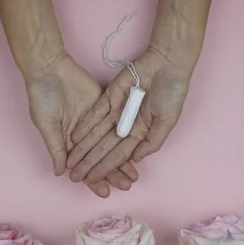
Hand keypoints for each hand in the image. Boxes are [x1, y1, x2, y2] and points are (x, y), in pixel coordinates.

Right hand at [26, 53, 138, 196]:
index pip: (84, 166)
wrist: (50, 68)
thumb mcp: (46, 124)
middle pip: (101, 158)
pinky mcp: (105, 106)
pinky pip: (118, 124)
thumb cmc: (42, 96)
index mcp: (68, 142)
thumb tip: (60, 173)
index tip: (105, 192)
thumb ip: (56, 148)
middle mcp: (84, 135)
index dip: (94, 180)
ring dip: (123, 160)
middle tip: (126, 185)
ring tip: (134, 175)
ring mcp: (96, 121)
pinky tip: (136, 149)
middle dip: (113, 173)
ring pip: (112, 144)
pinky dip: (126, 137)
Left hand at [66, 47, 190, 182]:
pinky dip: (84, 126)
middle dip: (89, 163)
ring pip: (96, 133)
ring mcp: (116, 111)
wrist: (167, 64)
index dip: (106, 168)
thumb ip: (152, 142)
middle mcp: (125, 125)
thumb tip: (136, 160)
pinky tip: (74, 138)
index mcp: (140, 133)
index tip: (93, 180)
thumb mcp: (167, 122)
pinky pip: (94, 114)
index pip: (119, 155)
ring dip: (83, 148)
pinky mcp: (109, 96)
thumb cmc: (173, 93)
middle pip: (104, 147)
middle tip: (75, 176)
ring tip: (71, 162)